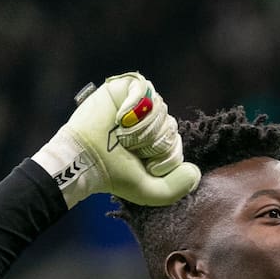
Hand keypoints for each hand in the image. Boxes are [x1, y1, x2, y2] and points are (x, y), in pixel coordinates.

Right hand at [33, 72, 200, 207]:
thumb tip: (195, 171)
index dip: (164, 157)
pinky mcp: (124, 87)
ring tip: (121, 135)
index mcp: (157, 140)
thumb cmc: (113, 175)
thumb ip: (176, 189)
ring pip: (159, 108)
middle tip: (127, 148)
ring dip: (141, 128)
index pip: (176, 143)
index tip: (144, 165)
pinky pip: (144, 87)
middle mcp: (150, 120)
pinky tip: (120, 119)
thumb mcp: (150, 191)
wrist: (84, 161)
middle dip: (151, 142)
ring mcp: (138, 102)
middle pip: (170, 125)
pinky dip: (135, 105)